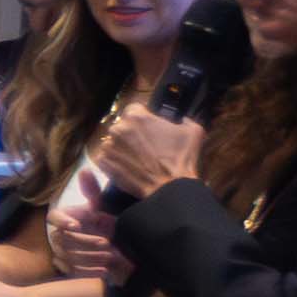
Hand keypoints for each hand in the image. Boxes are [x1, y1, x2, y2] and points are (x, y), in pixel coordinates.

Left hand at [87, 106, 205, 195]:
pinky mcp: (102, 162)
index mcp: (136, 116)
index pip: (134, 109)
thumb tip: (182, 119)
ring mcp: (108, 146)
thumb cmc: (181, 158)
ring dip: (122, 147)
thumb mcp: (193, 132)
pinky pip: (106, 157)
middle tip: (144, 146)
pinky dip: (114, 161)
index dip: (142, 118)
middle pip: (122, 125)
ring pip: (113, 142)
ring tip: (136, 159)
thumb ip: (186, 120)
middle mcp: (118, 128)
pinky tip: (127, 167)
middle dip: (131, 133)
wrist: (168, 186)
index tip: (149, 128)